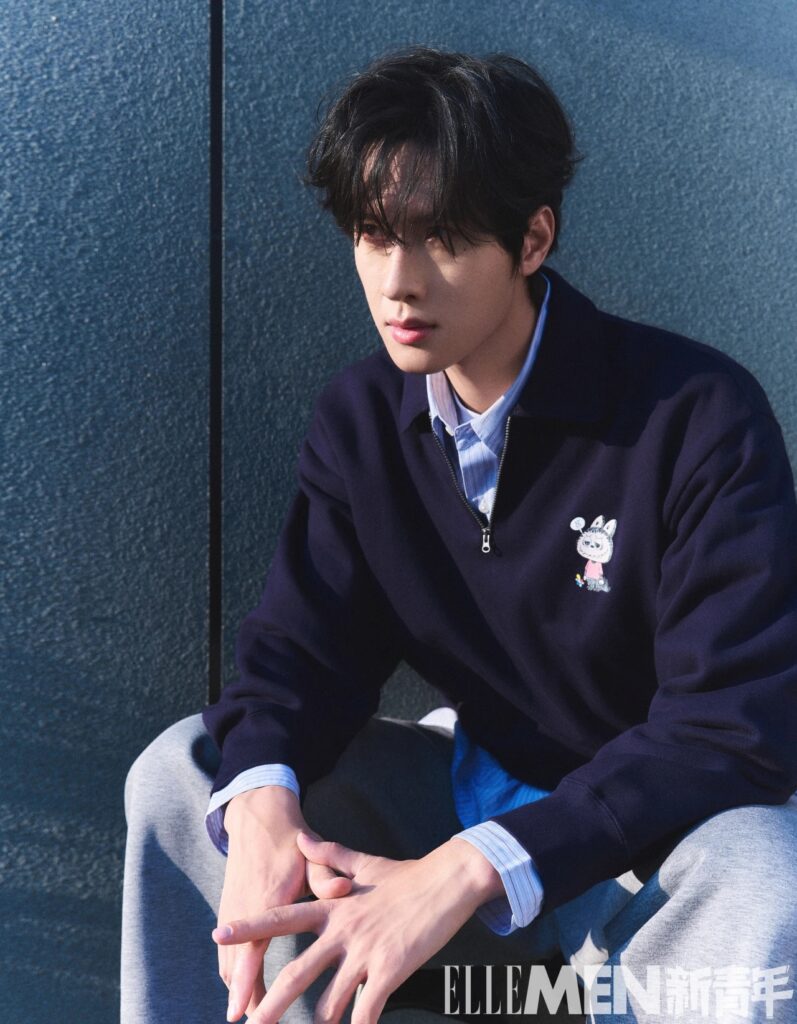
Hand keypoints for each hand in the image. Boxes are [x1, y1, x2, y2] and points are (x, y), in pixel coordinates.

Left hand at [214, 831, 503, 1023]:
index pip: (282, 916)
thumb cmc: (405, 875)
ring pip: (329, 1000)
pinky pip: (367, 1009)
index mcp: (332, 907)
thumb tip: (303, 838)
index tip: (220, 934)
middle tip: (250, 1023)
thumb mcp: (363, 863)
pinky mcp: (390, 969)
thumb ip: (329, 856)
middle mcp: (343, 930)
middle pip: (296, 971)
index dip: (251, 927)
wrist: (447, 880)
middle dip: (270, 1003)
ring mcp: (365, 951)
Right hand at [218, 789, 352, 1021]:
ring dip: (238, 987)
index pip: (251, 949)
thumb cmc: (289, 840)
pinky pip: (228, 950)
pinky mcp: (230, 910)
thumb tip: (346, 889)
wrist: (257, 817)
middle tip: (258, 1022)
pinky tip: (246, 987)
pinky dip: (234, 971)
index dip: (245, 983)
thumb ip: (327, 874)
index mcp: (264, 899)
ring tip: (253, 1013)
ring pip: (228, 961)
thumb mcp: (310, 852)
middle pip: (235, 965)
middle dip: (242, 997)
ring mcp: (233, 911)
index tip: (241, 1012)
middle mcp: (243, 909)